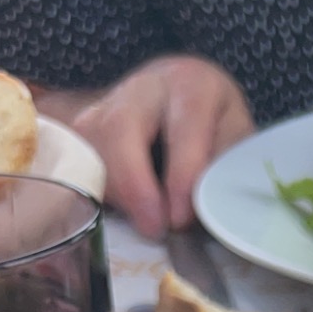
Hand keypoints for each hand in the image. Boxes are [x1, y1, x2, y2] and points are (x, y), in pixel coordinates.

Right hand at [71, 56, 253, 237]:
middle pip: (120, 127)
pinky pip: (78, 160)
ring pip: (92, 145)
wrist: (177, 104)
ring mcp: (107, 102)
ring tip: (144, 218)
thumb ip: (224, 170)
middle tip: (152, 227)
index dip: (180, 177)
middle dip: (133, 185)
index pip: (183, 127)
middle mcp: (145, 85)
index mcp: (191, 84)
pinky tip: (123, 208)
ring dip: (114, 192)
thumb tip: (210, 210)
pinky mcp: (83, 125)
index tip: (179, 219)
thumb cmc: (214, 127)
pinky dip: (98, 191)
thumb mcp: (235, 142)